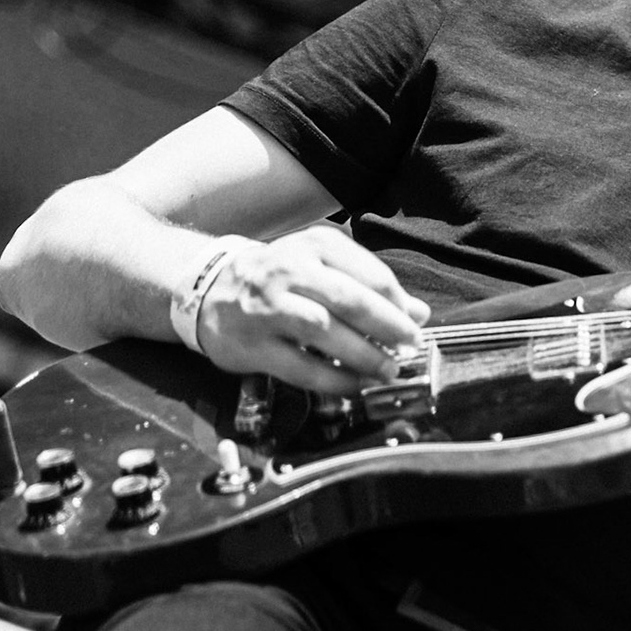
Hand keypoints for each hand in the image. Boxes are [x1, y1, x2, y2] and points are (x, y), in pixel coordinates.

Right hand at [193, 224, 430, 393]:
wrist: (210, 288)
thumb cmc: (283, 279)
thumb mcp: (325, 267)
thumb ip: (371, 287)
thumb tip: (420, 314)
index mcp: (316, 245)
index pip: (370, 274)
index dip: (398, 304)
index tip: (414, 326)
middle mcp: (290, 270)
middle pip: (350, 300)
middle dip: (388, 327)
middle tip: (411, 348)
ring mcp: (268, 307)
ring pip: (324, 331)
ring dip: (363, 354)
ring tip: (388, 370)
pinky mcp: (252, 344)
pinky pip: (300, 366)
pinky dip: (333, 379)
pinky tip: (355, 385)